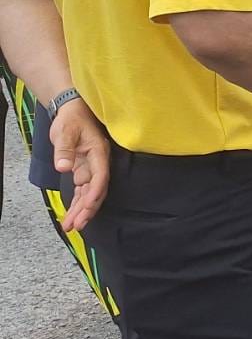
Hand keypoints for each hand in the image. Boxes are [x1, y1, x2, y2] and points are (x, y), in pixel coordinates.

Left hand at [49, 99, 108, 232]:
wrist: (72, 111)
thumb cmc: (71, 119)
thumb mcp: (65, 132)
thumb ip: (64, 150)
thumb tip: (63, 168)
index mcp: (98, 153)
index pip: (99, 177)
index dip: (94, 193)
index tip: (86, 208)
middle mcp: (98, 163)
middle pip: (95, 190)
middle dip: (87, 209)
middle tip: (77, 225)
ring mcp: (91, 168)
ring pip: (88, 193)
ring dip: (81, 210)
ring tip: (71, 226)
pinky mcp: (83, 170)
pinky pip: (81, 190)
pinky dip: (77, 203)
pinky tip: (71, 215)